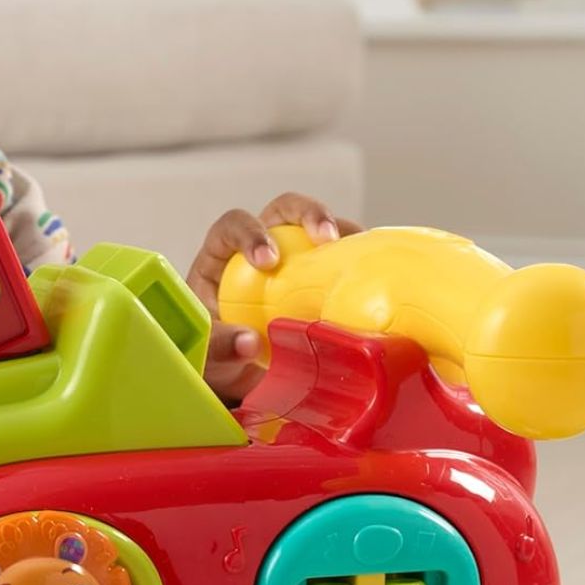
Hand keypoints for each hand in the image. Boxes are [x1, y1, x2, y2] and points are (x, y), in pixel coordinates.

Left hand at [187, 193, 363, 403]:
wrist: (241, 374)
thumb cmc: (216, 354)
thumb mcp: (207, 353)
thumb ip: (219, 346)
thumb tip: (248, 343)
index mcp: (222, 256)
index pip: (233, 226)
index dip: (250, 234)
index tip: (268, 262)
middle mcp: (261, 247)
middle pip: (284, 210)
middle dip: (308, 214)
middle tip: (326, 239)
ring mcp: (296, 258)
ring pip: (322, 228)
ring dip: (345, 233)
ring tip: (364, 255)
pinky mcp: (324, 275)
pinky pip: (346, 259)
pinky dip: (363, 262)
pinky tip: (377, 277)